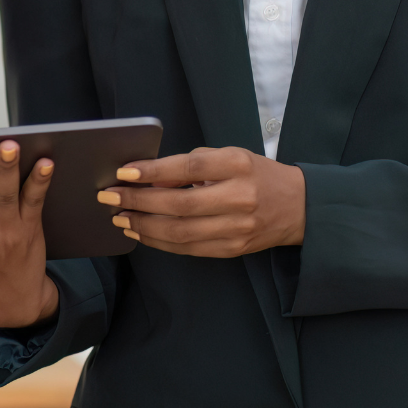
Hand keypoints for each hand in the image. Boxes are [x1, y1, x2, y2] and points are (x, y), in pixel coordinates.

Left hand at [99, 147, 304, 256]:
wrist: (298, 207)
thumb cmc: (256, 175)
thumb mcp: (229, 157)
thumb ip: (192, 163)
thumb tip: (147, 175)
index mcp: (238, 166)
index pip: (189, 167)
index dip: (153, 171)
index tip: (124, 172)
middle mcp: (239, 198)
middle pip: (179, 204)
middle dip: (138, 201)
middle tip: (110, 196)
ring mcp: (237, 229)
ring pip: (179, 232)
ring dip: (143, 225)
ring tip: (119, 216)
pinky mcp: (232, 250)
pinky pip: (187, 248)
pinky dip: (159, 241)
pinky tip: (140, 232)